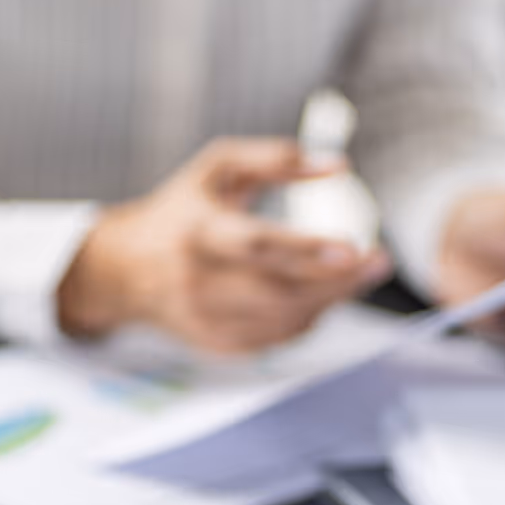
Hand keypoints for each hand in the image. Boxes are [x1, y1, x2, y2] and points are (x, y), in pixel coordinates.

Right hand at [57, 138, 390, 352]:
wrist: (125, 271)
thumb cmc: (181, 211)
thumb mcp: (216, 169)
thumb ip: (275, 158)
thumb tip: (340, 165)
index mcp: (198, 232)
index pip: (258, 245)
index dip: (307, 250)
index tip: (355, 248)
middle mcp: (199, 283)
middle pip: (280, 292)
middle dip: (337, 282)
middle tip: (379, 262)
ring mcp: (206, 321)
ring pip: (284, 321)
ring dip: (329, 300)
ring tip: (358, 272)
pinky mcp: (215, 346)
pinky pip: (276, 339)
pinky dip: (306, 318)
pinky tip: (319, 294)